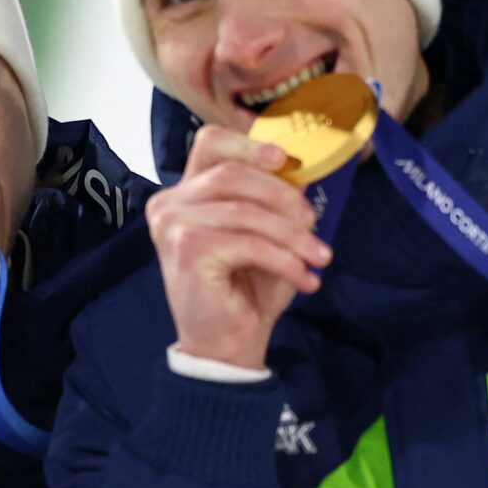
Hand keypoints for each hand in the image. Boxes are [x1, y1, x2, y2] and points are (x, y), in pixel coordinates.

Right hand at [148, 128, 332, 370]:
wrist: (226, 345)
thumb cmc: (245, 287)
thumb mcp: (262, 233)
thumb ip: (269, 198)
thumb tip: (297, 171)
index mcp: (184, 193)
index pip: (210, 143)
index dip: (249, 145)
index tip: (284, 160)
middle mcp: (168, 204)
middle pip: (233, 174)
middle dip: (283, 197)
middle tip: (314, 223)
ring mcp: (172, 226)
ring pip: (246, 211)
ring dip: (293, 236)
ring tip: (319, 258)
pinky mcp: (186, 250)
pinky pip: (249, 243)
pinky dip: (285, 260)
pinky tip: (304, 279)